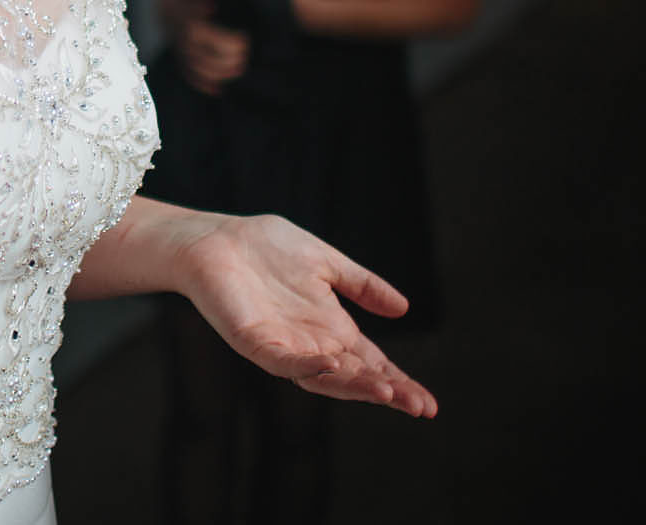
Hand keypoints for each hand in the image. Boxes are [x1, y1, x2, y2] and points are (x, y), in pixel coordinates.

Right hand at [173, 0, 248, 95]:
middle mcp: (187, 46)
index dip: (235, 43)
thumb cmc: (188, 6)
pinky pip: (192, 78)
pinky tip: (218, 90)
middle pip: (213, 60)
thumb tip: (211, 4)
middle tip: (245, 56)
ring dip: (223, 74)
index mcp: (193, 30)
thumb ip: (202, 5)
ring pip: (203, 71)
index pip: (219, 42)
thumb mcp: (194, 1)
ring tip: (237, 71)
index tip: (245, 39)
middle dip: (232, 60)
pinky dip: (205, 85)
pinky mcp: (181, 63)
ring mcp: (183, 56)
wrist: (168, 13)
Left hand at [175, 213, 437, 416]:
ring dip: (354, 385)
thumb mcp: (327, 264)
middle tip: (419, 406)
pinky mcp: (253, 340)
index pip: (371, 364)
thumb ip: (362, 285)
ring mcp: (282, 346)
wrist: (216, 238)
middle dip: (386, 392)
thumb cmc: (267, 248)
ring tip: (387, 390)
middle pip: (354, 378)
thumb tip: (404, 308)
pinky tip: (332, 362)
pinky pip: (283, 360)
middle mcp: (310, 344)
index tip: (428, 403)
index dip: (399, 382)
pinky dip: (307, 365)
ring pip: (323, 377)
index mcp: (330, 329)